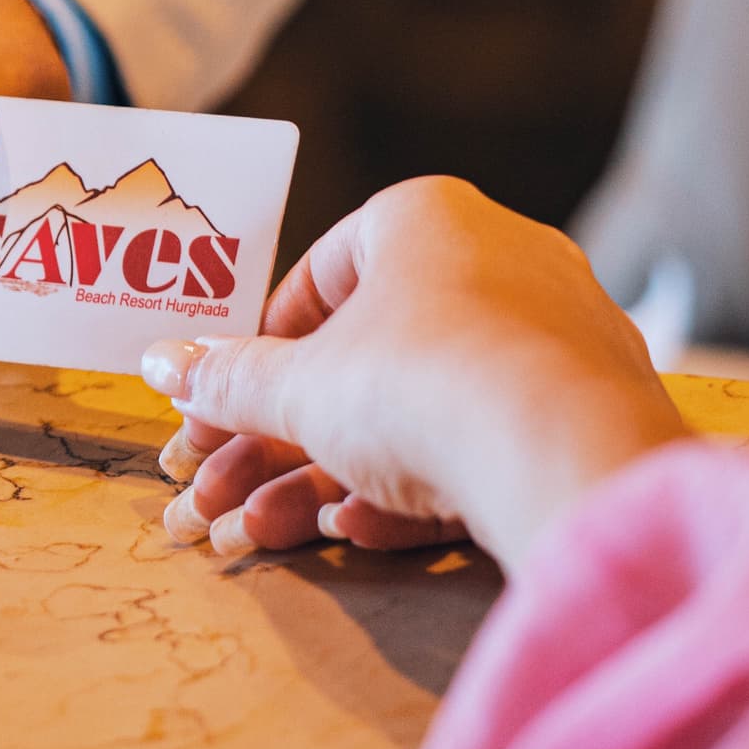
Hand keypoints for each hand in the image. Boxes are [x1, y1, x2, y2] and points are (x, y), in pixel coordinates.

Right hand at [144, 178, 689, 574]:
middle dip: (279, 435)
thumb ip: (228, 380)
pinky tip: (359, 530)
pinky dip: (415, 485)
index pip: (323, 270)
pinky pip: (484, 440)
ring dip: (327, 474)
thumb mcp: (299, 388)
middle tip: (219, 488)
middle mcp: (500, 258)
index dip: (260, 345)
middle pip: (365, 354)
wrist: (564, 453)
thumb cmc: (420, 384)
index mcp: (425, 218)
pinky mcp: (586, 408)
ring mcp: (551, 336)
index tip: (223, 400)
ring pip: (418, 408)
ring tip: (264, 530)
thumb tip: (162, 363)